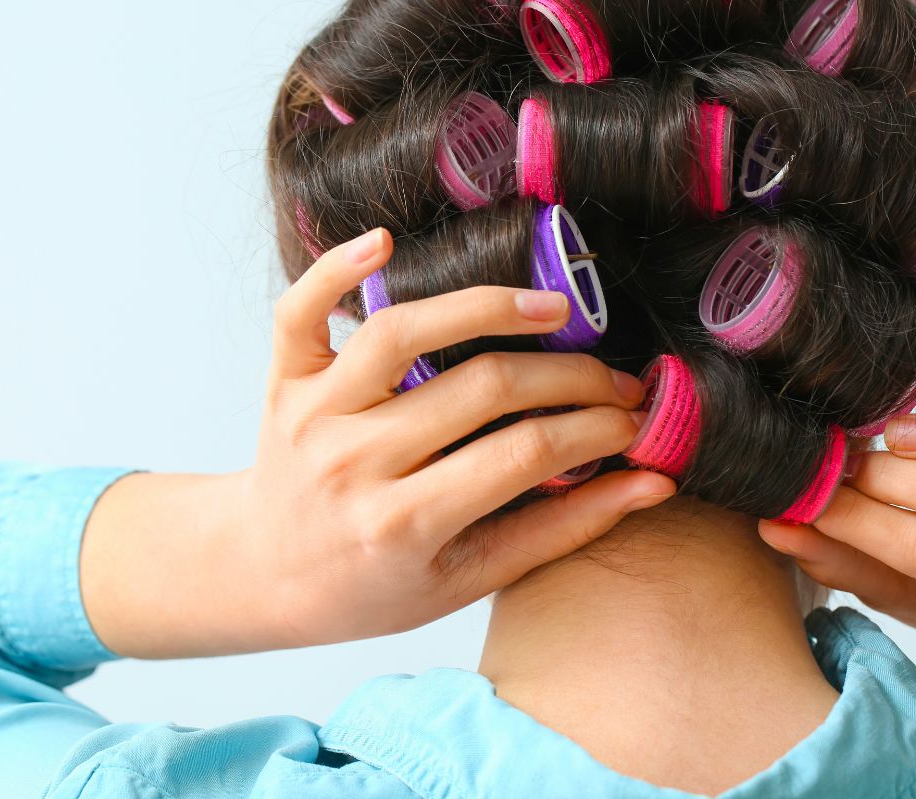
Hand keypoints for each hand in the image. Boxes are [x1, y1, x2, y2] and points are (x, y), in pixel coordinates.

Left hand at [82, 229, 674, 657]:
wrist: (263, 575)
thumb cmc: (373, 586)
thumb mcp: (467, 579)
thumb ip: (560, 530)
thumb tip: (651, 486)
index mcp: (402, 523)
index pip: (522, 455)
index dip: (593, 431)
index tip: (633, 422)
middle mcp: (354, 461)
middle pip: (482, 390)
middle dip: (569, 378)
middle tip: (615, 381)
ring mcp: (313, 413)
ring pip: (403, 332)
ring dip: (487, 308)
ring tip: (554, 309)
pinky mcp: (284, 379)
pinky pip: (301, 309)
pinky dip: (335, 267)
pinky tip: (385, 241)